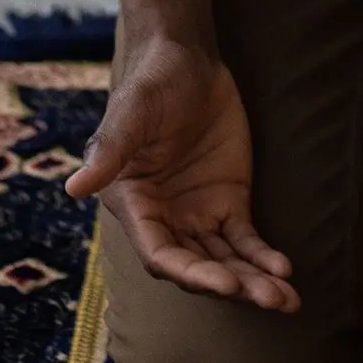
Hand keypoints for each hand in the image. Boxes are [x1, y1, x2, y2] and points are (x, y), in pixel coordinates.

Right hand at [65, 36, 298, 310]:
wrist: (188, 62)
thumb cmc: (151, 84)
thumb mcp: (132, 113)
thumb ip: (110, 151)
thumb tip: (74, 187)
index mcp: (134, 205)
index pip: (161, 254)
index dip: (192, 273)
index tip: (226, 284)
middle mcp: (164, 219)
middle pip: (198, 266)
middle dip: (233, 286)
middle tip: (271, 299)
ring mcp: (197, 215)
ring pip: (225, 261)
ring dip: (255, 283)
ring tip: (288, 300)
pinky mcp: (228, 204)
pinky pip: (246, 241)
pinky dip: (264, 258)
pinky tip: (286, 271)